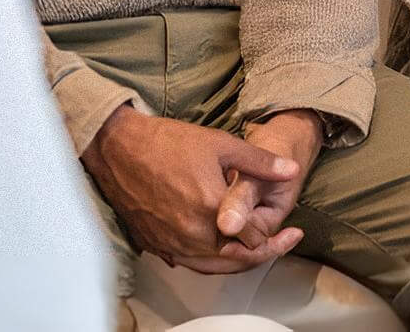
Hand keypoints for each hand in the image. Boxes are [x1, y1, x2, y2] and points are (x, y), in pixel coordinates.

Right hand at [80, 106, 304, 272]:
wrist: (118, 147)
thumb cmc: (166, 142)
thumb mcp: (220, 144)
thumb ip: (259, 162)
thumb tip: (291, 170)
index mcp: (210, 209)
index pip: (254, 237)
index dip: (275, 235)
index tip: (289, 230)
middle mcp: (191, 233)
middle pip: (237, 259)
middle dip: (263, 252)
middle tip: (282, 243)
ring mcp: (171, 243)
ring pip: (214, 266)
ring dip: (238, 260)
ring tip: (255, 249)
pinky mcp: (155, 245)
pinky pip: (190, 263)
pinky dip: (211, 260)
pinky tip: (220, 248)